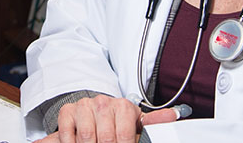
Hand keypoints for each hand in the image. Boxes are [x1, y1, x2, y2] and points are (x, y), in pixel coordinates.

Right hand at [45, 95, 179, 142]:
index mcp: (124, 107)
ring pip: (88, 137)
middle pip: (106, 138)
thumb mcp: (135, 125)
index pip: (125, 135)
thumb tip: (174, 115)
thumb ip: (154, 123)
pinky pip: (68, 134)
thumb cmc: (115, 125)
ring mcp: (84, 106)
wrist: (91, 118)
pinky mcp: (67, 111)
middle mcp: (104, 103)